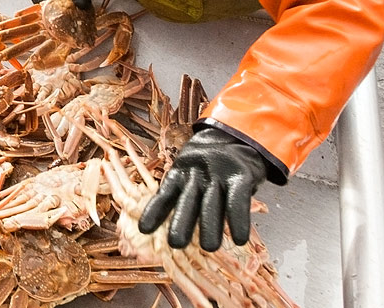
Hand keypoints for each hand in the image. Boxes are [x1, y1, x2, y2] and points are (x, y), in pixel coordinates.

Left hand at [139, 126, 270, 249]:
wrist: (232, 136)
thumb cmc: (205, 164)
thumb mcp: (187, 172)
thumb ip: (177, 193)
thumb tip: (155, 223)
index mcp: (178, 174)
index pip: (164, 195)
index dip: (154, 212)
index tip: (144, 229)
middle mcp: (196, 175)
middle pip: (187, 201)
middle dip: (181, 223)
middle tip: (175, 243)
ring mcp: (218, 175)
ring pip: (212, 203)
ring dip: (210, 226)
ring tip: (209, 247)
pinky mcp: (239, 177)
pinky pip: (238, 201)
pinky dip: (238, 221)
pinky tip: (239, 239)